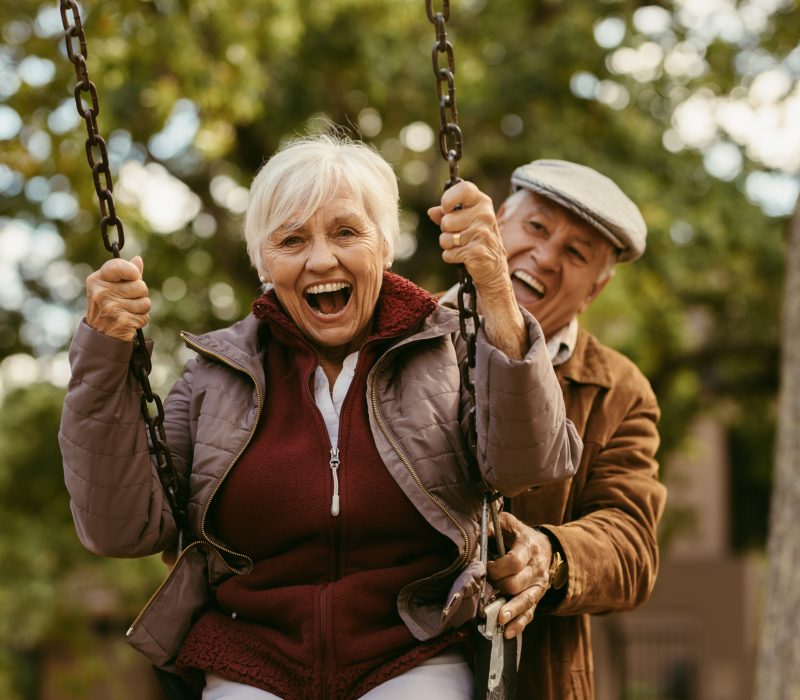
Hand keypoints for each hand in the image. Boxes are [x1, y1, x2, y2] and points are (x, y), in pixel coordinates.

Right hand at [85, 255, 150, 340]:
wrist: (100, 335)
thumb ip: (125, 273)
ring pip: (145, 301)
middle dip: (140, 293)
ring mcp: (111, 307)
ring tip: (128, 311)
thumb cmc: (108, 306)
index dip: (132, 271)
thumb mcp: (110, 287)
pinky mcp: (122, 321)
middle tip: (127, 300)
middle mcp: (101, 293)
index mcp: (97, 280)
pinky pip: (145, 315)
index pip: (119, 266)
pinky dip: (141, 319)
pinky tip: (129, 320)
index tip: (134, 276)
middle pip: (140, 285)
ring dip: (141, 308)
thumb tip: (138, 259)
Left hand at [427, 180, 510, 296]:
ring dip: (448, 245)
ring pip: (445, 239)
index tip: (445, 208)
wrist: (494, 268)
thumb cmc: (476, 240)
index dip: (449, 198)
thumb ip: (446, 214)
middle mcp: (485, 215)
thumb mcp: (465, 221)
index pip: (465, 189)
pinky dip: (451, 257)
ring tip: (462, 246)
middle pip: (446, 221)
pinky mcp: (476, 252)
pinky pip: (448, 254)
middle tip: (459, 235)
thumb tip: (432, 212)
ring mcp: (482, 233)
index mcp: (482, 203)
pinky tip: (464, 257)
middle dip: (446, 230)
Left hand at [486, 511, 552, 638]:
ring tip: (498, 620)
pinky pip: (530, 614)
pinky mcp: (537, 598)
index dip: (497, 568)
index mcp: (529, 547)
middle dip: (498, 587)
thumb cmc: (520, 535)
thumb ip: (495, 526)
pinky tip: (507, 633)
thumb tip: (479, 534)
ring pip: (526, 601)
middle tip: (486, 587)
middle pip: (516, 584)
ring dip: (511, 611)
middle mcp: (537, 568)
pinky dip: (519, 624)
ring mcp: (538, 585)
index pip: (514, 562)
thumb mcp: (509, 524)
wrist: (546, 547)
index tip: (486, 567)